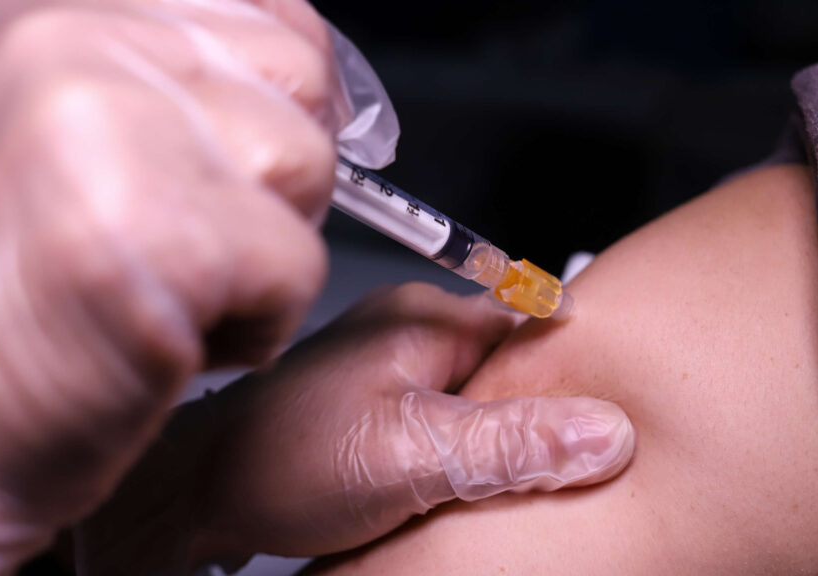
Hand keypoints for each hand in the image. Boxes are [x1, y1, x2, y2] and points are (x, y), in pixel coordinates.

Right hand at [0, 0, 346, 570]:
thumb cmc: (10, 296)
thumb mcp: (78, 132)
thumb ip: (186, 81)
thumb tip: (322, 82)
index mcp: (62, 6)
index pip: (275, 9)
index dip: (285, 97)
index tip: (244, 155)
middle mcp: (81, 44)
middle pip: (303, 80)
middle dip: (277, 176)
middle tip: (185, 232)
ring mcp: (113, 131)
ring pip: (310, 168)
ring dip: (266, 253)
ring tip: (167, 286)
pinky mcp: (155, 234)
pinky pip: (299, 266)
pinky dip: (259, 324)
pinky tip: (171, 337)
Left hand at [76, 283, 634, 572]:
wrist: (200, 496)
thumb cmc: (281, 464)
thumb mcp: (411, 457)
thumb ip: (509, 443)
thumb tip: (605, 431)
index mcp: (422, 320)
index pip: (532, 321)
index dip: (579, 366)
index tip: (616, 409)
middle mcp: (409, 334)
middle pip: (513, 363)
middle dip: (544, 411)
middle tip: (570, 464)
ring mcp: (393, 371)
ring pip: (483, 397)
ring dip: (504, 438)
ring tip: (519, 481)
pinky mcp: (380, 408)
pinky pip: (450, 421)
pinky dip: (470, 452)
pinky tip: (470, 488)